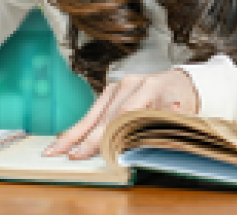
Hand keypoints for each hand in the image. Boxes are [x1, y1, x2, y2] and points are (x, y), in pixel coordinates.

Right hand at [43, 69, 198, 159]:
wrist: (180, 82)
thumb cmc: (181, 100)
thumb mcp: (180, 116)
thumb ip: (162, 129)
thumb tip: (139, 146)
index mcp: (148, 87)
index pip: (121, 115)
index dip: (103, 136)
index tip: (89, 151)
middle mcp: (128, 84)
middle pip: (101, 115)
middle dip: (80, 137)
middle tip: (62, 153)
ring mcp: (117, 86)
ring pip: (93, 113)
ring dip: (73, 133)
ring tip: (55, 147)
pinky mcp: (110, 92)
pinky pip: (94, 111)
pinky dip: (80, 126)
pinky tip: (67, 137)